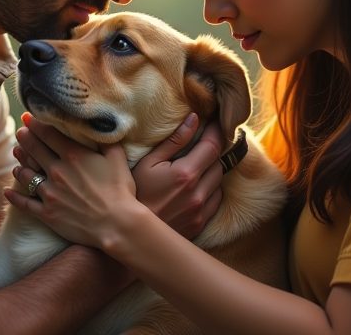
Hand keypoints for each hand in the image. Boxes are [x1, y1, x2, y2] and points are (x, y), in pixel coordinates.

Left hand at [6, 114, 143, 249]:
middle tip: (20, 133)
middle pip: (34, 150)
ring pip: (26, 175)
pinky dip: (14, 198)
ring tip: (16, 156)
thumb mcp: (118, 159)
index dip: (36, 124)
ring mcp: (49, 193)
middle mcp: (57, 171)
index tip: (28, 117)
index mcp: (73, 155)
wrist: (116, 224)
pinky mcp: (47, 213)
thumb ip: (108, 142)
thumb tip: (104, 130)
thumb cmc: (120, 191)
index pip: (48, 134)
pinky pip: (25, 204)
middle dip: (25, 139)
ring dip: (20, 164)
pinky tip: (7, 192)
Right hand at [132, 113, 223, 238]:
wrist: (131, 232)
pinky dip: (210, 190)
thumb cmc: (136, 193)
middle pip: (218, 164)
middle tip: (202, 145)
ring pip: (218, 182)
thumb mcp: (149, 162)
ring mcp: (201, 210)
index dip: (217, 132)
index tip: (215, 123)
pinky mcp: (200, 223)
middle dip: (212, 152)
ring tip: (196, 167)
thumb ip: (174, 140)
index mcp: (185, 174)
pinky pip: (215, 200)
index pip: (213, 146)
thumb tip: (194, 119)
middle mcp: (198, 193)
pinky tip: (195, 188)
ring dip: (211, 172)